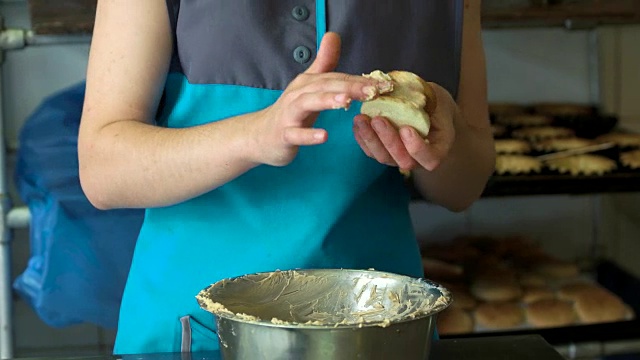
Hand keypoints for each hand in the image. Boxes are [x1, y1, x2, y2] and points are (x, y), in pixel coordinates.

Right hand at [252, 32, 390, 166]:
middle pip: (326, 86)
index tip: (385, 84)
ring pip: (308, 104)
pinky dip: (309, 135)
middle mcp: (299, 94)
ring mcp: (289, 114)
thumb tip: (333, 35)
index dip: (360, 80)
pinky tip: (324, 136)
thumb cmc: (291, 111)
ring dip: (327, 100)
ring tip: (347, 102)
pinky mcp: (284, 134)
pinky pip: (296, 134)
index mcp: (309, 83)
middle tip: (374, 90)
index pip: (337, 78)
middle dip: (350, 87)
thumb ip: (323, 63)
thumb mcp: (308, 85)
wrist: (260, 135)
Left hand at [353, 83, 456, 171]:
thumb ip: (424, 98)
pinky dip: (362, 138)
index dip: (417, 147)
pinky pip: (371, 152)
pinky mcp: (384, 153)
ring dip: (370, 139)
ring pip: (383, 158)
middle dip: (388, 140)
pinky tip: (357, 123)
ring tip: (361, 119)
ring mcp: (399, 158)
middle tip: (378, 120)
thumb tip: (396, 85)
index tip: (406, 129)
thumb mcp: (437, 99)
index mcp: (438, 149)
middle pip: (403, 160)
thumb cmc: (436, 105)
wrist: (430, 113)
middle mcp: (418, 160)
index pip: (430, 159)